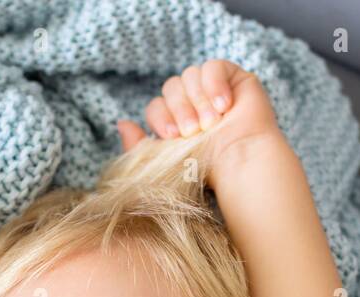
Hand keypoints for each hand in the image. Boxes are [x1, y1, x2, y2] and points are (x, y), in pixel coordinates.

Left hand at [116, 59, 283, 186]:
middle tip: (194, 132)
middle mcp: (195, 103)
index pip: (156, 105)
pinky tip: (225, 106)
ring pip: (190, 75)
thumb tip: (121, 123)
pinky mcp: (236, 79)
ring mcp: (215, 89)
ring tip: (212, 123)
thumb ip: (138, 145)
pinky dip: (215, 84)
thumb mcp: (162, 159)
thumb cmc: (206, 168)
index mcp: (178, 120)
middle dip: (179, 109)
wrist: (238, 164)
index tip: (173, 136)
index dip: (161, 117)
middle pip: (171, 86)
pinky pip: (213, 66)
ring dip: (198, 101)